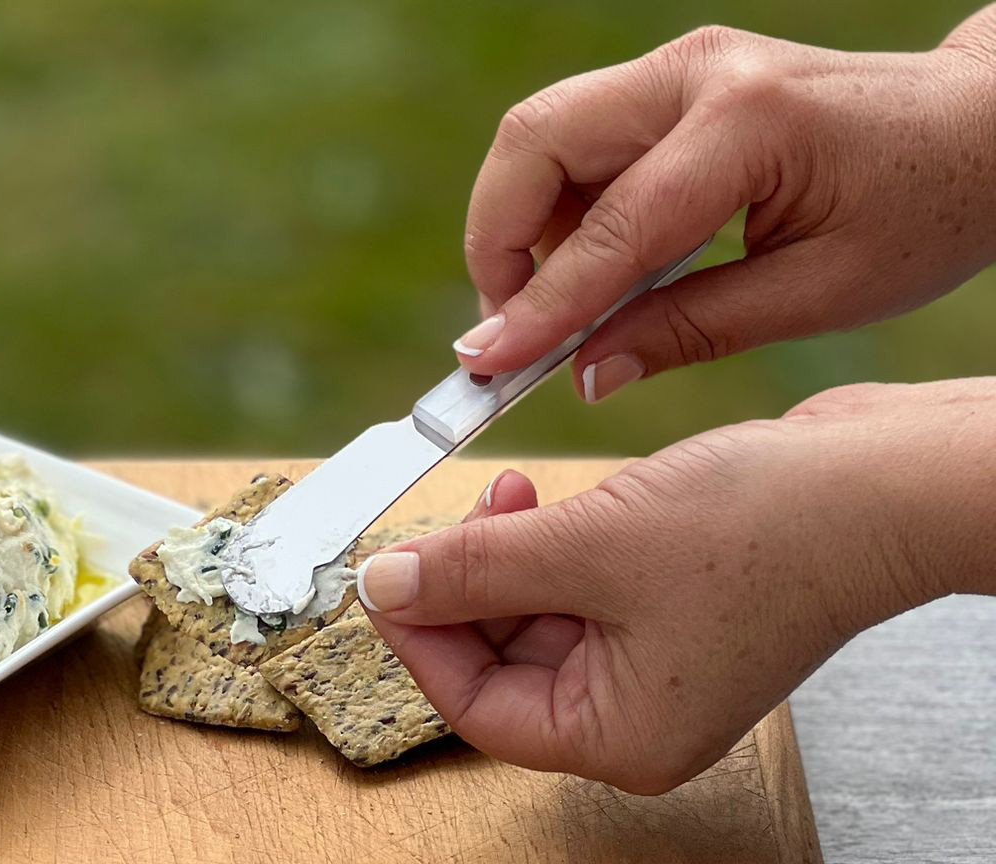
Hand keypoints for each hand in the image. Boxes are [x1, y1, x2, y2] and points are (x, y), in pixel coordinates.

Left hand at [359, 377, 995, 792]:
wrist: (880, 482)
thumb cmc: (766, 531)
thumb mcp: (587, 545)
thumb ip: (475, 569)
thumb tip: (388, 584)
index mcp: (621, 735)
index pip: (479, 706)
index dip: (420, 637)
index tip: (384, 575)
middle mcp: (637, 710)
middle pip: (502, 659)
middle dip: (465, 583)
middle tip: (440, 521)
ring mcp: (657, 657)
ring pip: (536, 613)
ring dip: (505, 552)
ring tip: (509, 492)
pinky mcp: (669, 604)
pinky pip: (577, 584)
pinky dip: (548, 543)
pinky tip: (542, 497)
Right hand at [455, 8, 995, 401]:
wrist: (983, 131)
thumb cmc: (926, 212)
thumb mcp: (820, 295)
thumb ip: (691, 331)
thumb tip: (585, 373)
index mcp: (748, 124)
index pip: (609, 228)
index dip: (539, 306)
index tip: (486, 364)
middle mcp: (697, 73)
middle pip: (534, 140)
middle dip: (499, 241)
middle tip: (510, 327)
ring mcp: (679, 67)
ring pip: (542, 135)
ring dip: (524, 224)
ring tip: (554, 307)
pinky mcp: (672, 82)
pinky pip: (576, 139)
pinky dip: (559, 208)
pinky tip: (590, 268)